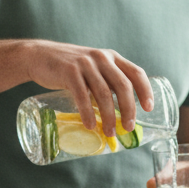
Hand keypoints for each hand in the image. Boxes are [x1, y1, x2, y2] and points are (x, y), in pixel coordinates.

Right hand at [23, 40, 152, 137]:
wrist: (39, 56)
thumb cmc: (70, 68)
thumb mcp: (93, 68)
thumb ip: (107, 82)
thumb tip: (122, 112)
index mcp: (112, 57)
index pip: (136, 73)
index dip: (145, 91)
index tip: (149, 108)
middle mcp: (101, 58)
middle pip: (123, 86)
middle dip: (128, 109)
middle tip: (128, 127)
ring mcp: (85, 64)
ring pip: (104, 93)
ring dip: (109, 116)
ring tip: (109, 132)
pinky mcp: (69, 71)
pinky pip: (82, 95)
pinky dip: (87, 113)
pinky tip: (90, 125)